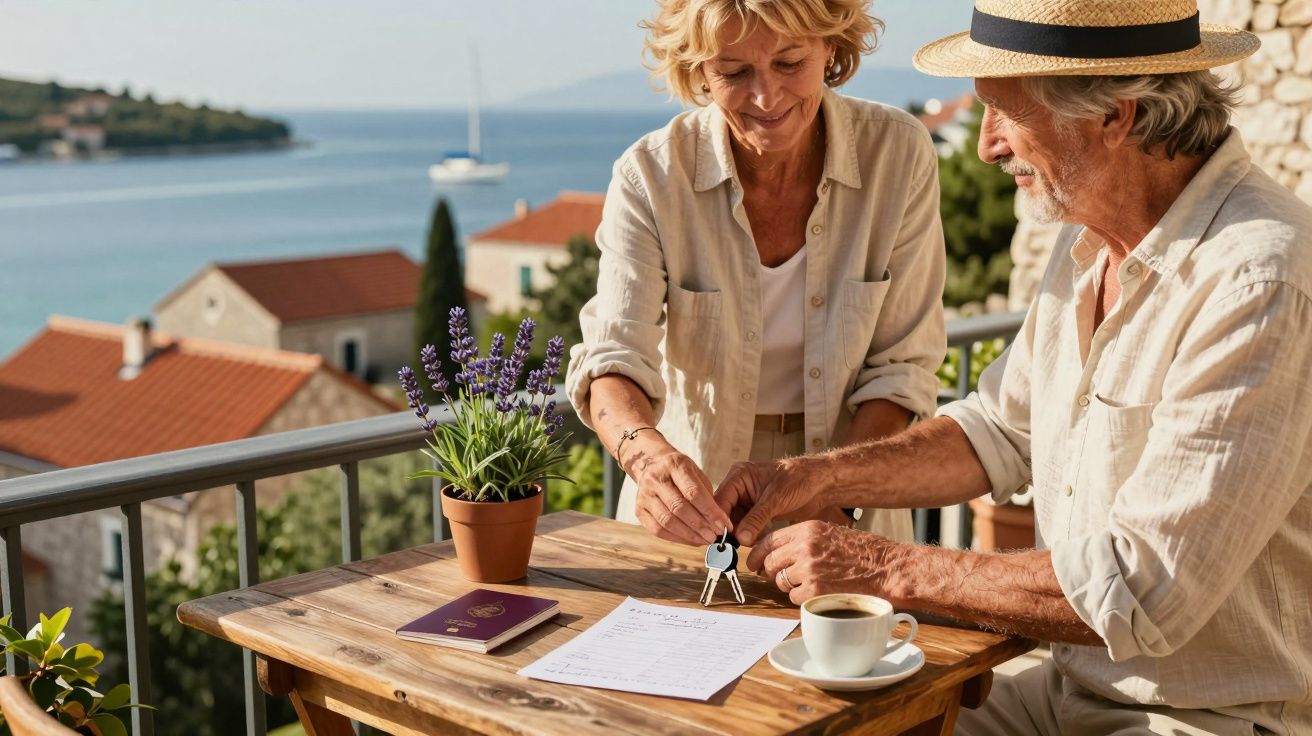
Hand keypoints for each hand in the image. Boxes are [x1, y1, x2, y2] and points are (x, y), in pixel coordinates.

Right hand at [632, 449, 730, 544]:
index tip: (723, 525)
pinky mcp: (639, 509)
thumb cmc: (680, 472)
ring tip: (704, 540)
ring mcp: (644, 494)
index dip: (710, 512)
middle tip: (715, 536)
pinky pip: (657, 530)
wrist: (652, 465)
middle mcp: (655, 478)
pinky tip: (690, 540)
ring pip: (667, 521)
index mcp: (674, 464)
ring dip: (689, 535)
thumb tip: (720, 522)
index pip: (693, 492)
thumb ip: (707, 495)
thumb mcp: (696, 474)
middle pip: (679, 507)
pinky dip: (676, 538)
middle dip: (700, 526)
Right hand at [715, 458, 828, 545]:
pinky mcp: (757, 510)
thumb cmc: (800, 479)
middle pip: (724, 512)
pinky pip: (747, 525)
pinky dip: (750, 535)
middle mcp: (740, 487)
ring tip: (745, 546)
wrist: (821, 483)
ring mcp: (748, 499)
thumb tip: (740, 538)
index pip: (721, 500)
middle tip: (730, 547)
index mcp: (740, 475)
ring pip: (735, 521)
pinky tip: (755, 542)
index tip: (721, 538)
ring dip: (740, 534)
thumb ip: (756, 519)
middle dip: (728, 529)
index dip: (719, 519)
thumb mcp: (776, 499)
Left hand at [745, 521, 896, 605]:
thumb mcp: (831, 533)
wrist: (889, 567)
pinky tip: (819, 594)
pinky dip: (803, 599)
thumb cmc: (866, 552)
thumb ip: (805, 540)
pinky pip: (794, 598)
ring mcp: (809, 568)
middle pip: (770, 562)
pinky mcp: (816, 590)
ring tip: (810, 584)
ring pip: (781, 581)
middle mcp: (805, 546)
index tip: (754, 562)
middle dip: (771, 572)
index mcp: (808, 529)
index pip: (769, 540)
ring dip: (790, 586)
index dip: (758, 554)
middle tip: (779, 577)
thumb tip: (782, 553)